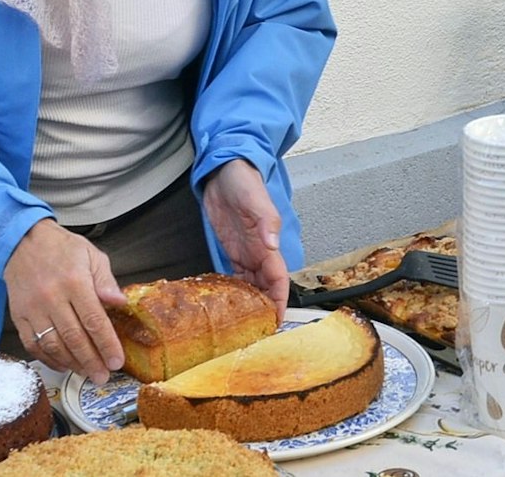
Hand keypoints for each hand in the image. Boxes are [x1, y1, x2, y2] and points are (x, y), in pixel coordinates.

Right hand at [4, 220, 125, 382]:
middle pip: (74, 337)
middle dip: (91, 360)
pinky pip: (33, 344)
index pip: (93, 320)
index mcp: (74, 282)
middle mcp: (52, 298)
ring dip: (71, 363)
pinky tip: (63, 364)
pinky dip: (48, 358)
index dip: (106, 344)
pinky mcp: (19, 316)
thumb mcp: (92, 256)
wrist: (23, 242)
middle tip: (103, 375)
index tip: (116, 361)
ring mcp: (33, 309)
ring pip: (53, 344)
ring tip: (86, 373)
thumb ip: (106, 282)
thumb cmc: (62, 248)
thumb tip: (120, 304)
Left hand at [203, 160, 288, 317]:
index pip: (278, 278)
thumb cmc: (243, 181)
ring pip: (252, 284)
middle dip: (266, 308)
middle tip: (258, 332)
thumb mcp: (255, 199)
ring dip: (252, 303)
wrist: (224, 171)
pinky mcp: (230, 250)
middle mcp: (258, 251)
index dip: (280, 300)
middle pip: (266, 286)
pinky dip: (236, 290)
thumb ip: (266, 222)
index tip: (278, 321)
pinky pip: (236, 275)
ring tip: (244, 324)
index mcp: (268, 242)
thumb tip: (273, 244)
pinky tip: (229, 303)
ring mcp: (244, 252)